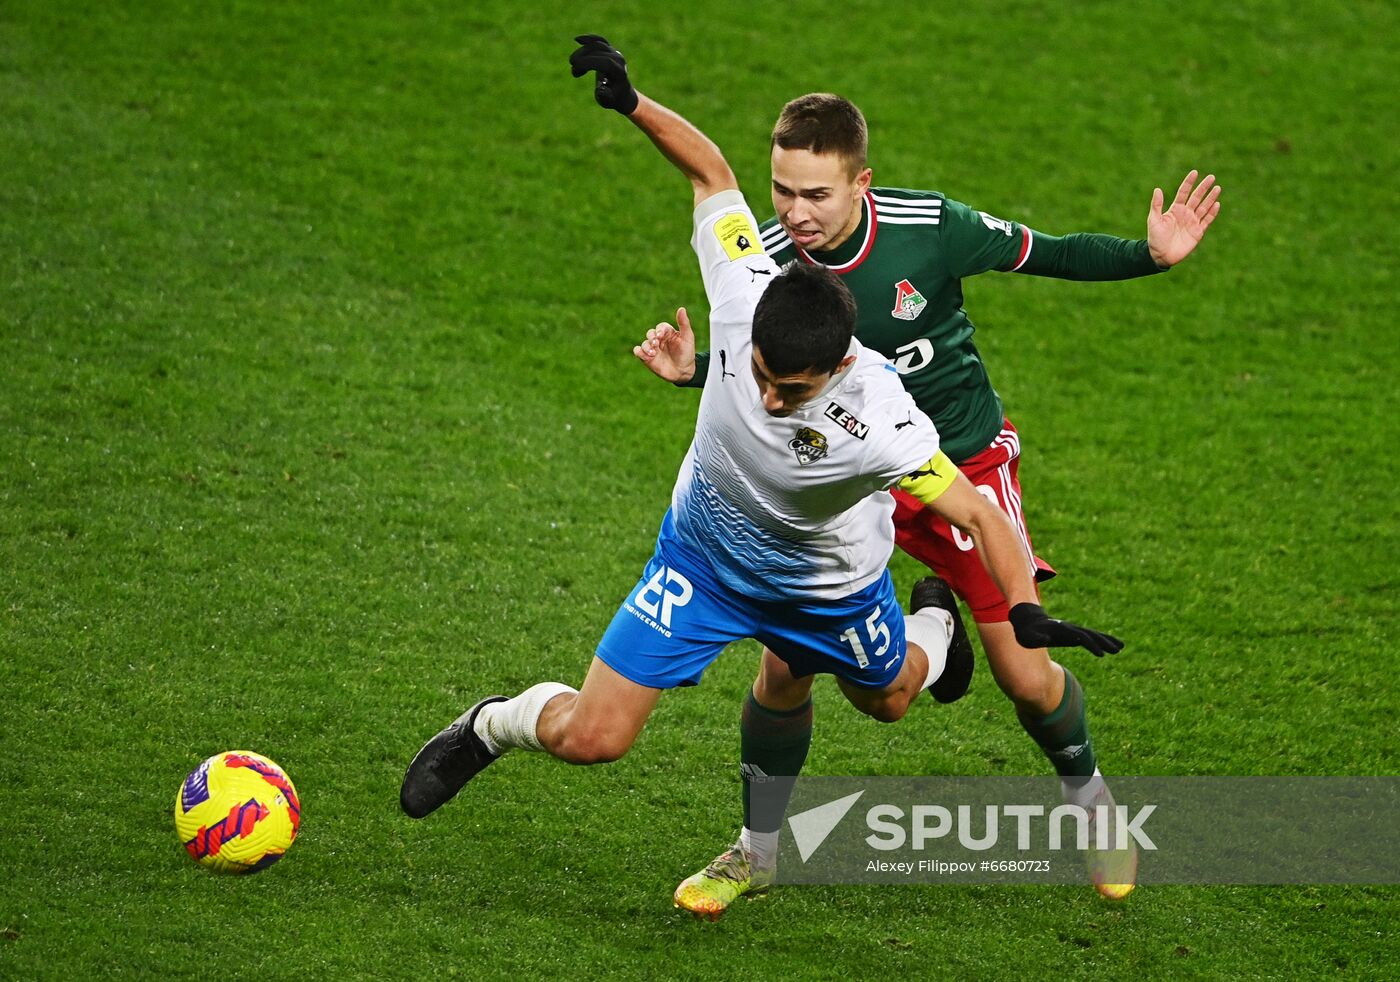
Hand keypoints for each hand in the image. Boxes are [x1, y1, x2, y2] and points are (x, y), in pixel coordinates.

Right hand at [569, 34, 638, 115]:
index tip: (574, 67)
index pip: (605, 62)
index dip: (589, 62)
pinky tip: (576, 39)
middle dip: (582, 59)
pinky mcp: (609, 49)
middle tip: (573, 71)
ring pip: (596, 45)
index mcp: (619, 72)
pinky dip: (588, 39)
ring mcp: (614, 52)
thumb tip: (601, 90)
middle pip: (599, 52)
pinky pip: (599, 40)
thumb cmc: (613, 98)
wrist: (622, 93)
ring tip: (572, 64)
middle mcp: (618, 59)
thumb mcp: (609, 101)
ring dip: (582, 52)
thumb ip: (605, 96)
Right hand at [634, 307, 697, 383]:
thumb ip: (684, 323)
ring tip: (653, 353)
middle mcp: (659, 340)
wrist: (683, 371)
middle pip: (650, 333)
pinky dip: (639, 352)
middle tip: (656, 344)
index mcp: (668, 333)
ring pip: (644, 343)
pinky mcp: (647, 358)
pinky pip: (638, 352)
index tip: (661, 335)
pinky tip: (647, 356)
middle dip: (652, 337)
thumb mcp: (688, 337)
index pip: (660, 327)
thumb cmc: (687, 353)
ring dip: (646, 346)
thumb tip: (681, 308)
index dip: (660, 330)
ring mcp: (652, 349)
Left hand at [1008, 603, 1122, 656]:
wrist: (1027, 619)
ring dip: (1106, 640)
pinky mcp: (1073, 633)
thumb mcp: (1027, 637)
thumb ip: (1036, 639)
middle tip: (1118, 649)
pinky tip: (1110, 646)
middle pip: (1090, 635)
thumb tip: (1044, 641)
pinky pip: (1090, 636)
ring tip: (1121, 647)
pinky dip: (1101, 640)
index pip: (1080, 637)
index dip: (1091, 645)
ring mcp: (1072, 629)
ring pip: (1093, 634)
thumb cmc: (1026, 631)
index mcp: (1061, 630)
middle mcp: (1069, 628)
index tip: (1101, 654)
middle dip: (1104, 642)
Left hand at [1147, 169, 1220, 266]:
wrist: (1161, 255)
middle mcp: (1185, 214)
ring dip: (1211, 198)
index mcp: (1175, 209)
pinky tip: (1217, 204)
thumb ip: (1157, 205)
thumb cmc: (1155, 238)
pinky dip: (1212, 213)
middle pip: (1196, 197)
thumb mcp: (1154, 220)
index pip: (1183, 193)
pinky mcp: (1198, 232)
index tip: (1195, 172)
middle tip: (1211, 177)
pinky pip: (1207, 220)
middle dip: (1204, 187)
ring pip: (1204, 207)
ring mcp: (1192, 222)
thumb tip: (1157, 189)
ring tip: (1217, 188)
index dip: (1189, 183)